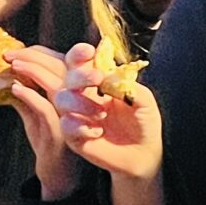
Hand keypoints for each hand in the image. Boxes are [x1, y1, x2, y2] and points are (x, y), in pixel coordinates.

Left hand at [2, 45, 79, 200]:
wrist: (59, 176)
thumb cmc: (49, 142)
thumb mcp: (35, 115)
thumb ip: (26, 96)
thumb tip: (6, 76)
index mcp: (78, 93)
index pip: (63, 62)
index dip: (41, 52)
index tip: (18, 49)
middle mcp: (83, 102)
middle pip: (62, 68)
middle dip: (34, 56)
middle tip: (9, 53)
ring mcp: (76, 116)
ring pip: (57, 84)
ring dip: (33, 71)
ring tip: (12, 65)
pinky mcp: (64, 133)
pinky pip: (47, 109)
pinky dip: (30, 96)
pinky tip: (16, 89)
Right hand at [55, 41, 162, 181]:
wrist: (144, 152)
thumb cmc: (144, 122)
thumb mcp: (143, 99)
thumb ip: (127, 85)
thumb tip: (109, 75)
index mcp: (98, 82)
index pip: (80, 62)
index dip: (79, 54)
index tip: (89, 52)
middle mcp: (83, 95)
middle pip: (68, 77)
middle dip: (80, 75)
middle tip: (97, 78)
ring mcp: (76, 115)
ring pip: (61, 99)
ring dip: (81, 103)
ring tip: (102, 114)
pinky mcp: (74, 136)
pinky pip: (66, 125)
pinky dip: (81, 127)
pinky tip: (98, 132)